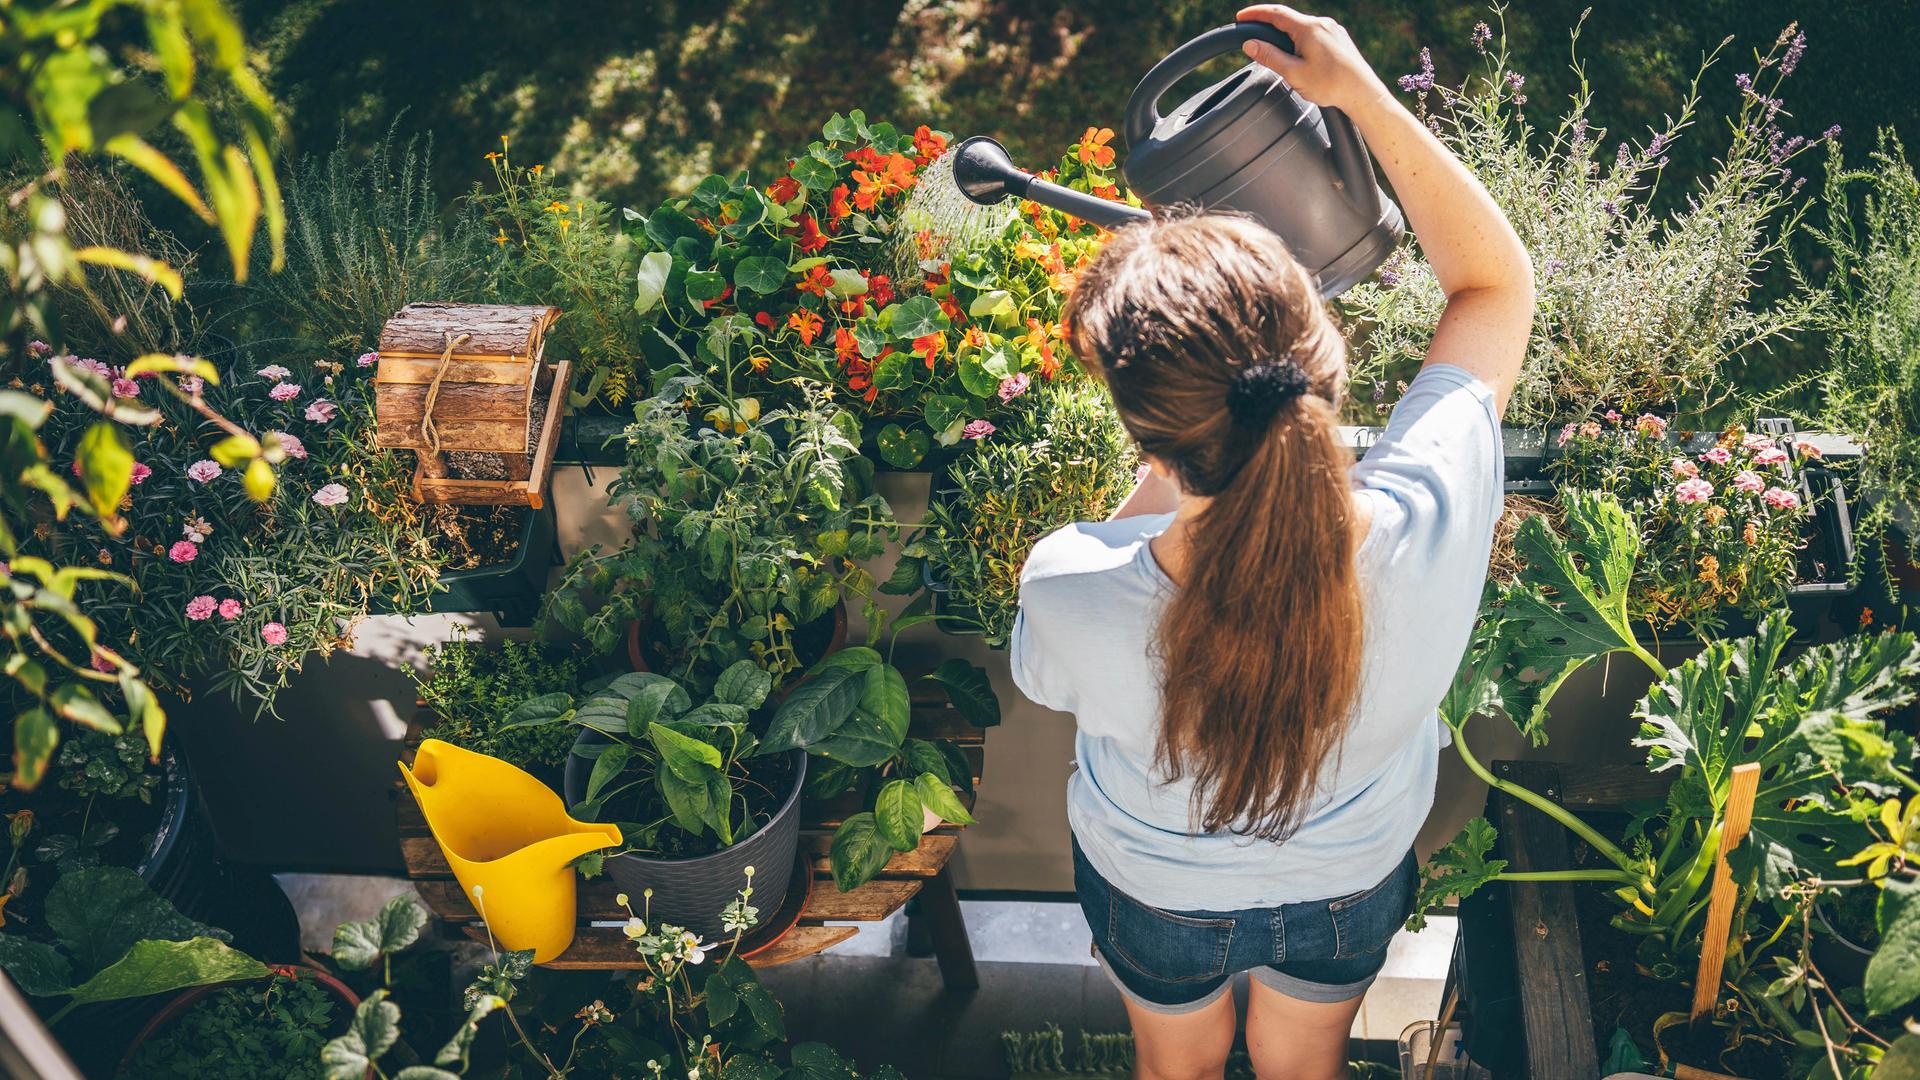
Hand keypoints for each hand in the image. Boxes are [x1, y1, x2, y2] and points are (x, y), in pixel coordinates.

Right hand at [1235, 5, 1390, 114]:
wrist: (1363, 93)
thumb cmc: (1331, 85)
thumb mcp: (1294, 73)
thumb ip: (1270, 56)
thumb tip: (1250, 44)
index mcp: (1308, 28)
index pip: (1276, 13)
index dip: (1255, 14)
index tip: (1240, 17)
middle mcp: (1322, 24)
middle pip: (1289, 20)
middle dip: (1270, 28)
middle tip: (1254, 38)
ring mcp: (1333, 30)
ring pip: (1302, 29)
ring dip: (1287, 38)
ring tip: (1279, 55)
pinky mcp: (1339, 40)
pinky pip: (1315, 36)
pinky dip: (1301, 42)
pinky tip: (1301, 58)